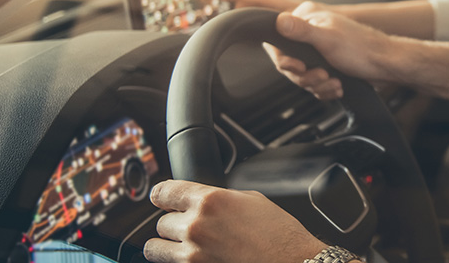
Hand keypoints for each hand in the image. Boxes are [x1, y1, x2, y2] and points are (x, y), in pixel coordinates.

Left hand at [144, 180, 325, 262]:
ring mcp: (193, 254)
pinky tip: (196, 257)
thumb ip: (219, 198)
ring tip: (183, 246)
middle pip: (161, 223)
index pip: (164, 192)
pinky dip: (178, 261)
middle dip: (174, 224)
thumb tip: (202, 200)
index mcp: (210, 200)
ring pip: (155, 248)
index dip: (161, 195)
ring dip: (167, 246)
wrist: (293, 261)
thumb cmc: (280, 233)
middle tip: (191, 227)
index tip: (160, 198)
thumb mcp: (251, 200)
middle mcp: (197, 225)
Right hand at [274, 4, 398, 85]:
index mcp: (307, 18)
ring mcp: (318, 49)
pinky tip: (338, 85)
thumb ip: (301, 31)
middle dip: (305, 76)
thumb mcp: (328, 39)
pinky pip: (314, 82)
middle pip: (288, 63)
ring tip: (334, 81)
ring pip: (302, 75)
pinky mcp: (326, 64)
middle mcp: (310, 31)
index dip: (284, 59)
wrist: (386, 65)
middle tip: (321, 75)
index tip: (298, 67)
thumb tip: (279, 21)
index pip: (276, 40)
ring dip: (318, 84)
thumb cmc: (362, 48)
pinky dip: (325, 88)